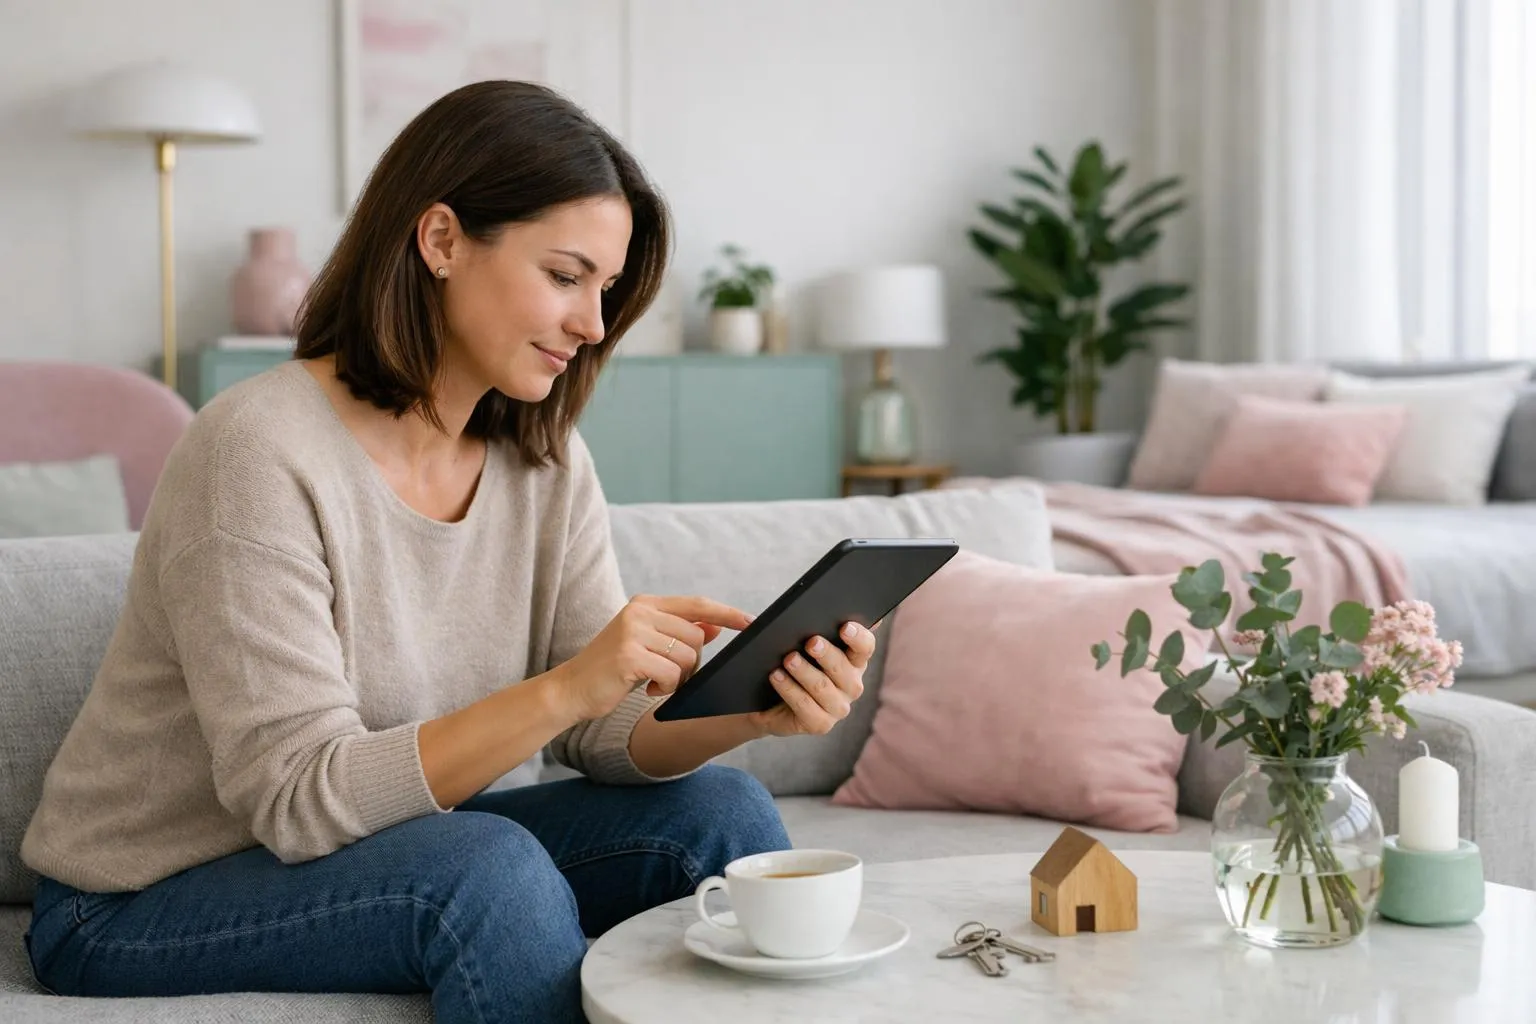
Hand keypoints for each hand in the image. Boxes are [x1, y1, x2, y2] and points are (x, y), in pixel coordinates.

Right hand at [554, 595, 751, 720]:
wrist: (570, 689)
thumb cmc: (612, 669)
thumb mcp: (646, 645)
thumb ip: (678, 633)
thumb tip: (716, 626)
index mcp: (645, 604)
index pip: (697, 604)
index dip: (726, 613)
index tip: (751, 621)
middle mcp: (640, 612)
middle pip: (696, 637)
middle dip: (692, 663)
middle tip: (669, 676)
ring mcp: (633, 632)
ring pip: (688, 657)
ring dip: (679, 678)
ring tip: (655, 682)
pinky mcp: (629, 656)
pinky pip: (672, 674)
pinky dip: (666, 688)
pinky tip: (647, 690)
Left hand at [746, 621, 877, 737]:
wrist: (768, 701)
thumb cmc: (791, 664)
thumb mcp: (801, 642)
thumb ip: (816, 625)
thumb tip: (830, 604)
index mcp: (854, 661)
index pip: (865, 647)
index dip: (858, 637)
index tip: (845, 627)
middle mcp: (851, 685)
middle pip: (843, 668)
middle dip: (826, 654)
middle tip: (810, 642)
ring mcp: (838, 707)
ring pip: (822, 687)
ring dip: (804, 672)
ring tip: (788, 659)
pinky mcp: (820, 724)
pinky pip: (805, 706)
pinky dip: (789, 690)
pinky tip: (777, 677)